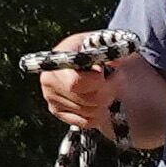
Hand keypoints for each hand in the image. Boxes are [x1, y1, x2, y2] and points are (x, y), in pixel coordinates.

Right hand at [35, 36, 165, 146]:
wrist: (82, 57)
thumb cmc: (93, 50)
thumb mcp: (102, 44)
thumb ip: (110, 51)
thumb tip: (116, 63)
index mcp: (59, 58)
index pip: (77, 83)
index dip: (98, 82)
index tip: (107, 72)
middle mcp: (49, 78)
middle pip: (88, 100)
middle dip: (108, 92)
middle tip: (114, 82)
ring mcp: (51, 96)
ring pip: (90, 112)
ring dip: (105, 103)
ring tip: (105, 89)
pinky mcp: (56, 110)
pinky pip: (85, 122)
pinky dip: (98, 115)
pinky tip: (99, 102)